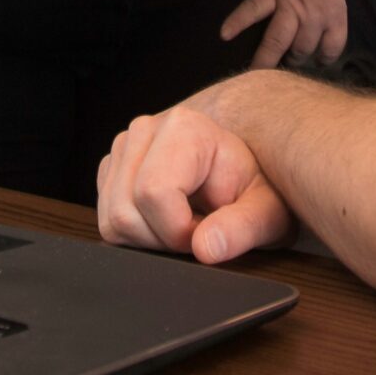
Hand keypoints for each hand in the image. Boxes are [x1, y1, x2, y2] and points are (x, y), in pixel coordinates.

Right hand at [96, 103, 292, 264]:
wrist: (246, 176)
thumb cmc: (259, 190)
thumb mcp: (268, 213)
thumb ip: (242, 228)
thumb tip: (206, 248)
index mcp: (184, 127)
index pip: (154, 193)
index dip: (180, 230)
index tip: (210, 231)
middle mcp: (145, 130)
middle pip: (126, 211)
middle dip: (164, 238)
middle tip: (200, 230)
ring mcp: (123, 149)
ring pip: (112, 220)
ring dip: (150, 238)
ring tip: (186, 223)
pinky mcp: (112, 170)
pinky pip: (108, 221)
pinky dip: (137, 234)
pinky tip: (167, 221)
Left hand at [219, 0, 345, 68]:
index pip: (253, 8)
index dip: (238, 21)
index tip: (224, 35)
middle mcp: (295, 9)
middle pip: (276, 43)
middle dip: (265, 63)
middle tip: (257, 77)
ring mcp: (318, 18)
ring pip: (303, 50)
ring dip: (295, 60)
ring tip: (291, 64)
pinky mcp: (338, 21)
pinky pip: (331, 48)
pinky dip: (325, 57)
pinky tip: (321, 61)